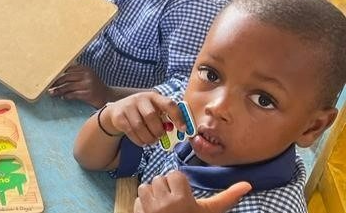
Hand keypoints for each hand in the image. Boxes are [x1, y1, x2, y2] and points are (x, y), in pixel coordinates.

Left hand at [49, 65, 110, 106]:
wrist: (108, 96)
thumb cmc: (94, 86)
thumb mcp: (87, 77)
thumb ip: (76, 74)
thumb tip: (57, 76)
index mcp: (85, 69)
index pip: (68, 69)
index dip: (58, 73)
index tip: (49, 77)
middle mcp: (87, 75)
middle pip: (66, 77)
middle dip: (55, 82)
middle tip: (47, 86)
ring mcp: (88, 84)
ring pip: (68, 86)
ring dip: (58, 90)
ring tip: (51, 93)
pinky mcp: (88, 94)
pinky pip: (73, 94)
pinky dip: (66, 96)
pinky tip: (63, 97)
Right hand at [102, 92, 186, 145]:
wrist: (117, 112)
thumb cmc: (142, 113)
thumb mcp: (154, 111)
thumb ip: (165, 118)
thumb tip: (178, 130)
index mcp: (154, 97)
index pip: (169, 104)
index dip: (178, 117)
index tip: (183, 129)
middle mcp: (140, 99)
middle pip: (151, 116)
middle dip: (158, 131)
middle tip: (160, 137)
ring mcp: (128, 106)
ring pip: (139, 126)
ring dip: (148, 138)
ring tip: (152, 141)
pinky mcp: (119, 116)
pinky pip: (130, 131)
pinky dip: (139, 140)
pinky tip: (142, 141)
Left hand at [134, 171, 250, 212]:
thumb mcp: (210, 212)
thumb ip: (227, 198)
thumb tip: (247, 184)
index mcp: (181, 199)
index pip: (174, 174)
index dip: (178, 184)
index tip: (184, 195)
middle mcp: (163, 202)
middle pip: (159, 179)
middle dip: (165, 188)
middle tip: (174, 202)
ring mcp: (148, 208)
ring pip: (145, 186)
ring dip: (152, 194)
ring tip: (163, 206)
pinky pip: (137, 200)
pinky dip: (143, 205)